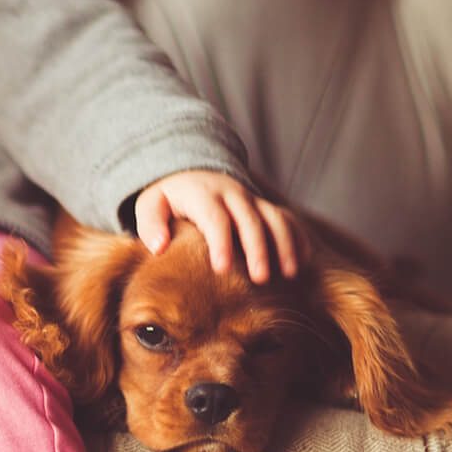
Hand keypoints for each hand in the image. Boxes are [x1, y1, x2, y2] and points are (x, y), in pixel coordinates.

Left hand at [133, 170, 308, 283]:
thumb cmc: (168, 199)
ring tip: (289, 274)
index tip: (222, 269)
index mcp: (203, 195)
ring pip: (275, 218)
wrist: (190, 172)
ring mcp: (252, 200)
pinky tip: (302, 262)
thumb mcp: (150, 204)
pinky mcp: (264, 207)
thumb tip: (159, 247)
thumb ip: (150, 224)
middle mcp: (232, 194)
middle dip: (258, 249)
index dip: (220, 243)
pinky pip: (287, 219)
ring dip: (285, 244)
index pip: (215, 218)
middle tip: (261, 279)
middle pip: (250, 220)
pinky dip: (297, 238)